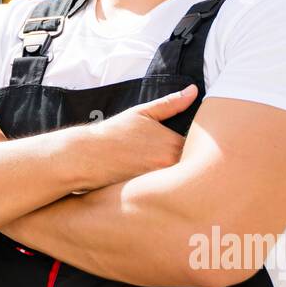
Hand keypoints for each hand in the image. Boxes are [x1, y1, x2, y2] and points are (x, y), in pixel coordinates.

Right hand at [74, 85, 197, 190]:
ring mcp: (159, 183)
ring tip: (161, 175)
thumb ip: (171, 103)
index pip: (198, 150)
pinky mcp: (148, 196)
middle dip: (189, 167)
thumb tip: (194, 90)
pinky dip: (165, 192)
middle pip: (192, 169)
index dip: (195, 150)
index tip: (185, 149)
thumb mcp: (142, 113)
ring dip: (178, 181)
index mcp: (172, 144)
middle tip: (173, 164)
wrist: (87, 155)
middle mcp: (169, 165)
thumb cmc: (114, 133)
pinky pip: (165, 196)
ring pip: (180, 184)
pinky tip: (155, 187)